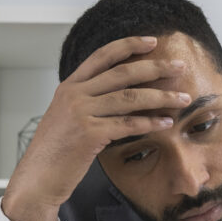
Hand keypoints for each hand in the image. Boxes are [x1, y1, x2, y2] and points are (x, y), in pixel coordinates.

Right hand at [3, 35, 189, 220]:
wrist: (37, 178)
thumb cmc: (55, 152)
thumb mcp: (66, 117)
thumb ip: (87, 102)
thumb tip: (120, 95)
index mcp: (69, 87)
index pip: (102, 56)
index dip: (129, 46)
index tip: (153, 42)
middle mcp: (74, 95)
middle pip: (123, 73)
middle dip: (156, 67)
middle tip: (180, 66)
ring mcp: (81, 113)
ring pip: (130, 97)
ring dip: (161, 96)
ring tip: (184, 98)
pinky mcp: (89, 135)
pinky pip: (128, 124)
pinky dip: (151, 123)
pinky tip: (167, 123)